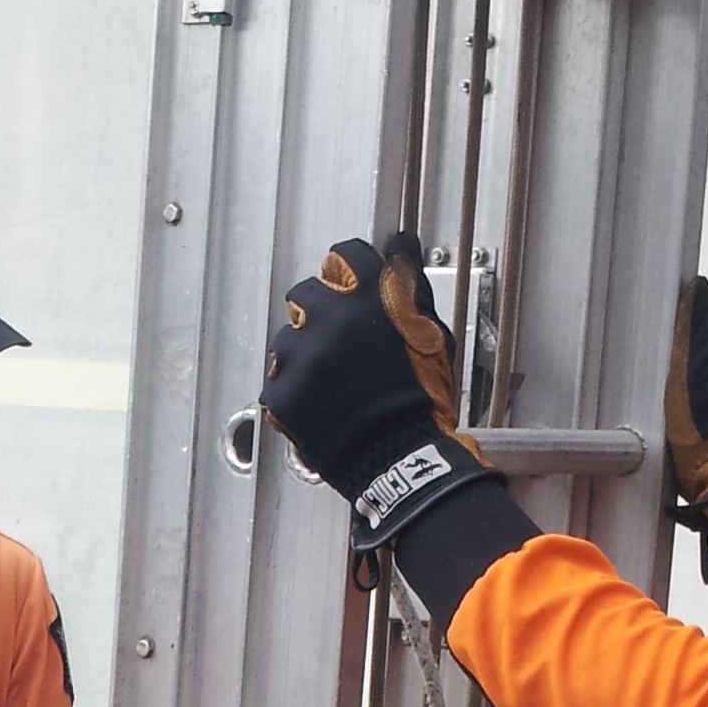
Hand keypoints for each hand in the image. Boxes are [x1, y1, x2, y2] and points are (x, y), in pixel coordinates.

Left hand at [259, 237, 493, 552]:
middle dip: (321, 312)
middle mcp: (329, 320)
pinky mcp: (282, 392)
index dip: (350, 271)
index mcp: (368, 297)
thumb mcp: (430, 334)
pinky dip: (294, 390)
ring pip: (287, 337)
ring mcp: (300, 357)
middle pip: (306, 292)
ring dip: (304, 353)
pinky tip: (321, 402)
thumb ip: (409, 286)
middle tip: (341, 343)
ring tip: (333, 381)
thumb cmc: (422, 401)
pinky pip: (278, 378)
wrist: (401, 459)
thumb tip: (400, 247)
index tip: (352, 286)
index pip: (344, 255)